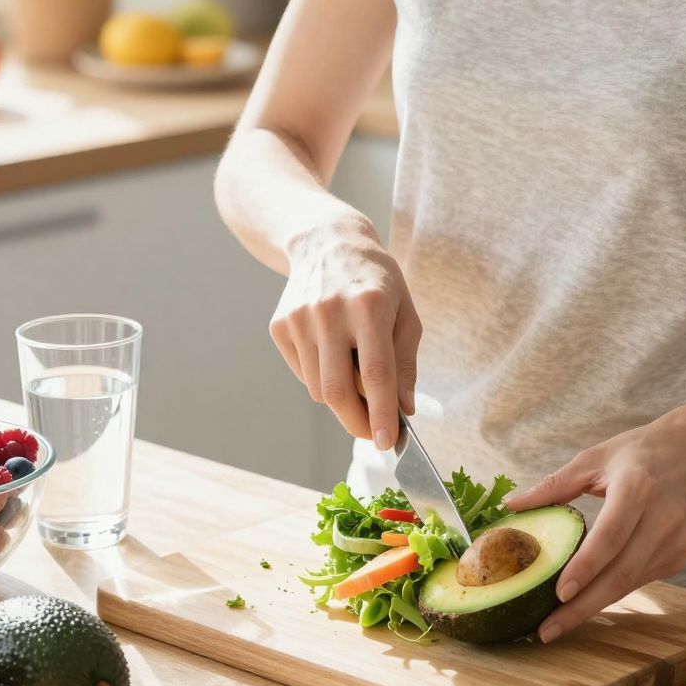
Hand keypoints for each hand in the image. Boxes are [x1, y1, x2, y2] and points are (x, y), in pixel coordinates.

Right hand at [270, 214, 421, 448]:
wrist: (327, 242)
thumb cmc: (376, 282)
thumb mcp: (405, 313)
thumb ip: (405, 364)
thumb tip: (402, 409)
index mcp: (368, 307)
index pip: (375, 375)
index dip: (382, 414)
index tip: (389, 442)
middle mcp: (329, 312)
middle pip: (338, 391)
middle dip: (357, 423)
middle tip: (373, 434)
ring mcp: (299, 319)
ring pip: (319, 389)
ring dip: (341, 398)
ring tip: (355, 372)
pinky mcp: (279, 325)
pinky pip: (303, 374)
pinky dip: (321, 377)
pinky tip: (332, 351)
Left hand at [505, 411, 685, 641]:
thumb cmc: (639, 453)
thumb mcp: (595, 458)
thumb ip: (554, 485)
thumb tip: (511, 506)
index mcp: (638, 488)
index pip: (610, 537)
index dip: (585, 568)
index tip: (558, 595)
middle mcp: (662, 518)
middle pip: (620, 573)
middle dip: (583, 607)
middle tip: (547, 631)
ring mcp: (674, 541)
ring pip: (628, 583)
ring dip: (593, 606)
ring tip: (556, 624)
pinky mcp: (678, 556)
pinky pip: (637, 580)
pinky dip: (610, 592)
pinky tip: (584, 602)